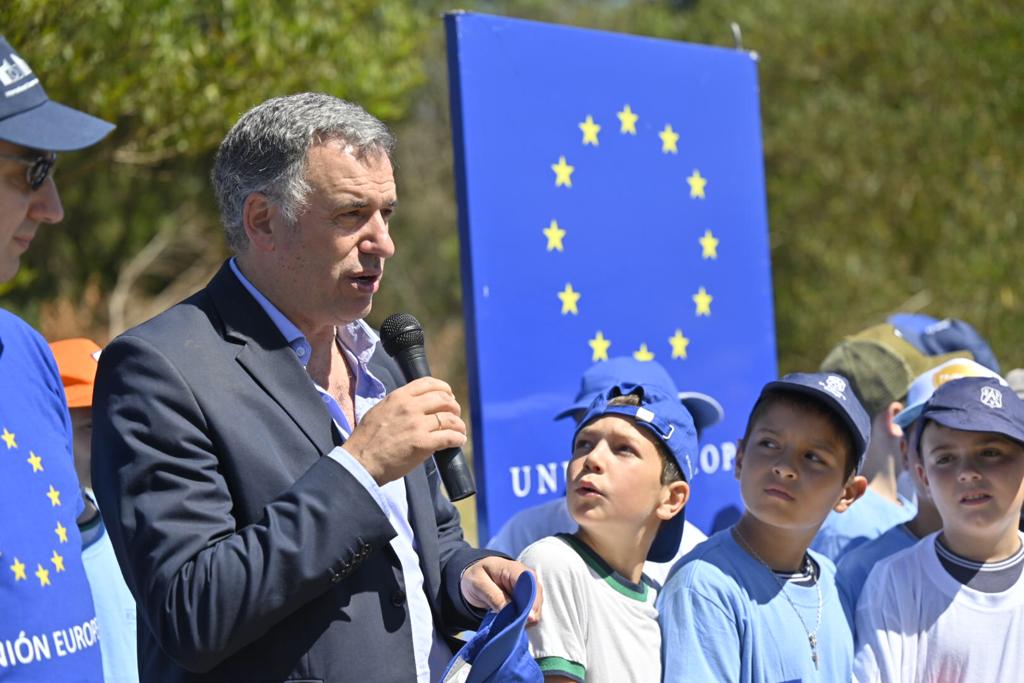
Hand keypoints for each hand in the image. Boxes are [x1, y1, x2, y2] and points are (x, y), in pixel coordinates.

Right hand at [344, 377, 465, 483]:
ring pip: (450, 419)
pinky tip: (458, 441)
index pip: (429, 383)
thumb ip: (398, 404)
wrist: (361, 462)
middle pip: (444, 400)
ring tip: (459, 431)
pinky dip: (458, 439)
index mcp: (399, 397)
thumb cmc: (367, 440)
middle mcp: (410, 407)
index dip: (444, 389)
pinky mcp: (423, 443)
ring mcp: (417, 425)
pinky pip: (450, 437)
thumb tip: (416, 404)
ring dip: (459, 425)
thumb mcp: (379, 410)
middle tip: (454, 416)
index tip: (449, 396)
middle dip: (454, 407)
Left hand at [460, 557, 541, 624]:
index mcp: (514, 569)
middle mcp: (528, 577)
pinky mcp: (529, 599)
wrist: (477, 577)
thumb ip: (493, 595)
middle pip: (536, 597)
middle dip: (528, 613)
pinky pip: (532, 612)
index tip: (527, 618)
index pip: (529, 584)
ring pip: (536, 607)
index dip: (530, 601)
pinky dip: (524, 620)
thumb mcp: (478, 583)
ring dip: (526, 618)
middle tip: (513, 625)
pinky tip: (514, 623)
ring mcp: (530, 588)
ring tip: (511, 625)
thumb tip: (510, 610)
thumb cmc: (477, 577)